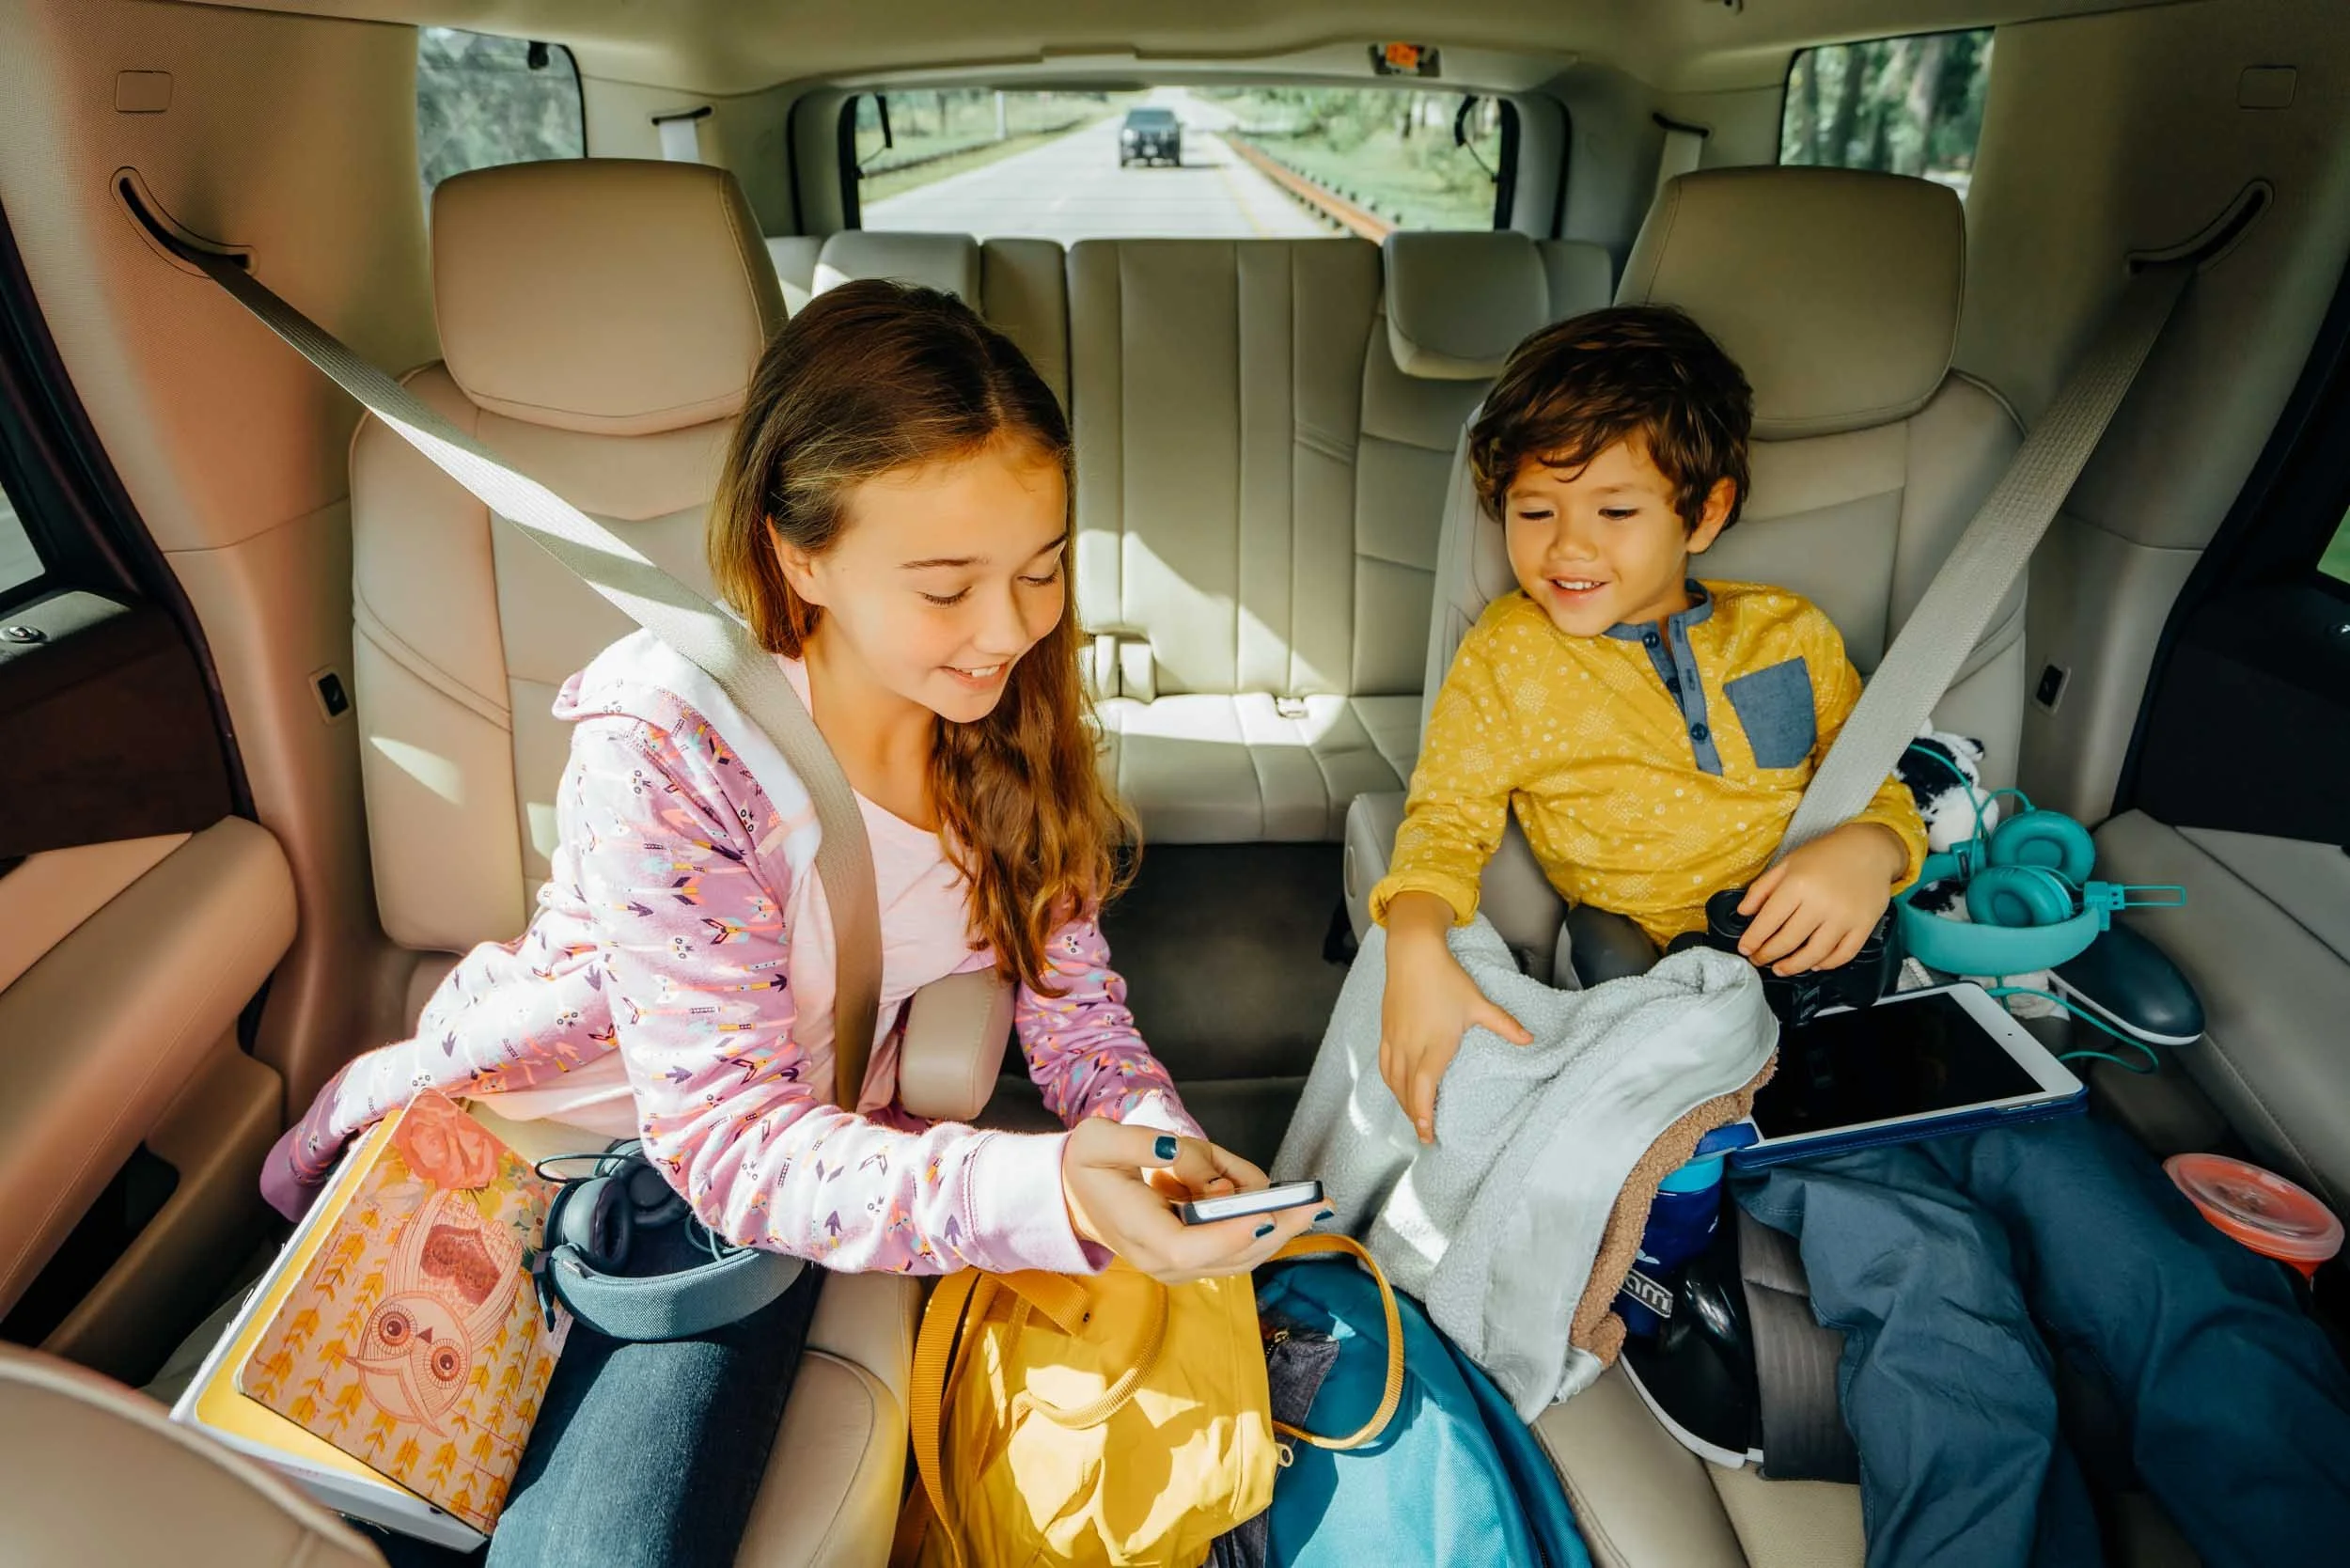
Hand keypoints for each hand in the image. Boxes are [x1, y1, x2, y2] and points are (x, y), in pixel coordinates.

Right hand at [1059, 1119, 1317, 1283]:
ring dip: (1273, 1224)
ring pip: (1241, 1255)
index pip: (1186, 1246)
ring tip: (1298, 1195)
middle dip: (1275, 1229)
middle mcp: (1161, 1260)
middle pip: (1228, 1256)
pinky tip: (1263, 1193)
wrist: (1077, 1195)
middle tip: (1315, 1203)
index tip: (1264, 1216)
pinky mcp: (1195, 1260)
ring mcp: (1180, 1266)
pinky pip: (1238, 1245)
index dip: (1227, 1235)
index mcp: (1136, 1231)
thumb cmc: (1089, 1165)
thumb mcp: (1099, 1140)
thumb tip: (1174, 1150)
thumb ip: (1138, 1143)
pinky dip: (1257, 1220)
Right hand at [1379, 893, 1532, 1144]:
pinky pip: (1384, 1066)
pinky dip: (1391, 1084)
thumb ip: (1503, 1025)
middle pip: (1407, 1091)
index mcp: (1435, 1044)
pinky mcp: (1387, 1032)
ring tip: (1414, 1117)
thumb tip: (1529, 1039)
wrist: (1413, 954)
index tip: (1428, 1134)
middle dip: (1415, 1116)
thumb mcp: (1478, 1003)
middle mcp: (1411, 1046)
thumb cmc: (1446, 978)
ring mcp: (1396, 1039)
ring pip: (1393, 1081)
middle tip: (1425, 1135)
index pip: (1424, 1087)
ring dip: (1402, 1103)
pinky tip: (1398, 1090)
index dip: (1424, 1113)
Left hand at [1735, 822, 1907, 975]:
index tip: (1744, 949)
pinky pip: (1844, 954)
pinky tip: (1814, 964)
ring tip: (1780, 969)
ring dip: (1794, 966)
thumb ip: (1762, 888)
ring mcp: (1845, 917)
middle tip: (1758, 960)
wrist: (1870, 849)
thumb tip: (1743, 913)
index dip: (1753, 939)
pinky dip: (1828, 964)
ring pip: (1815, 953)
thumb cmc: (1825, 855)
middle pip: (1788, 941)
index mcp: (1797, 884)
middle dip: (1768, 955)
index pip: (1768, 921)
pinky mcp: (1865, 925)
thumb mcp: (1787, 863)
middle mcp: (1821, 903)